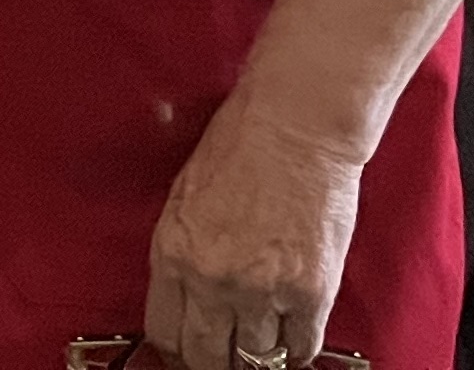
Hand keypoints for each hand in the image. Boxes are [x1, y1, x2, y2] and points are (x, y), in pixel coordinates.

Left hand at [145, 93, 364, 369]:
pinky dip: (296, 348)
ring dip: (257, 356)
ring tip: (260, 342)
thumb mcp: (183, 199)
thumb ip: (182, 254)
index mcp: (172, 252)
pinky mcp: (309, 292)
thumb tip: (184, 299)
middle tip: (225, 356)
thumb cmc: (239, 148)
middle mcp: (212, 278)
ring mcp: (262, 289)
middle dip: (214, 361)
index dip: (178, 349)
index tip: (189, 349)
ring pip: (255, 359)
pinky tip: (292, 334)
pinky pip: (300, 347)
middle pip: (206, 357)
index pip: (164, 333)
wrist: (295, 127)